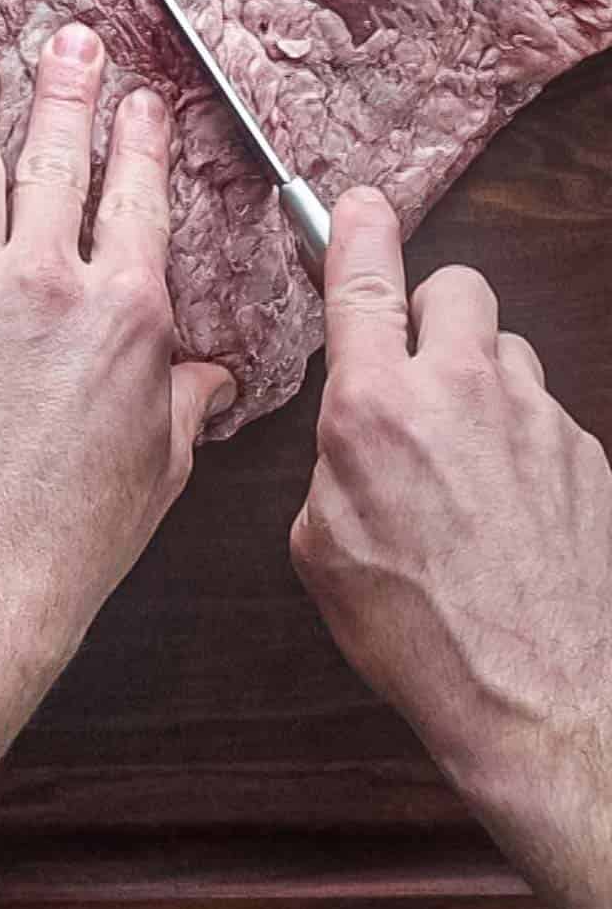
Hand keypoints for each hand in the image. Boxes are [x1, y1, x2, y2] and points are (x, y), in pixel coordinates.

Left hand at [0, 22, 234, 652]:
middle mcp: (47, 280)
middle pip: (55, 161)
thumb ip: (185, 401)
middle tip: (67, 39)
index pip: (136, 196)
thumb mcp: (164, 459)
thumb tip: (213, 380)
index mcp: (125, 308)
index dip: (139, 138)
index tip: (139, 97)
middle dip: (65, 90)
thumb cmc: (84, 521)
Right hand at [291, 186, 611, 819]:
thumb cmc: (422, 635)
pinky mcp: (587, 454)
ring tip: (467, 455)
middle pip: (458, 285)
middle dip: (432, 305)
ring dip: (482, 378)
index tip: (357, 206)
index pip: (367, 281)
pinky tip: (511, 508)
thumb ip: (334, 465)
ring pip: (508, 350)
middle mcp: (464, 392)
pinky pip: (546, 414)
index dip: (357, 230)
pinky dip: (522, 440)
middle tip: (417, 357)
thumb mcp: (324, 548)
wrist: (543, 701)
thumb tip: (355, 441)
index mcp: (378, 409)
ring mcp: (537, 419)